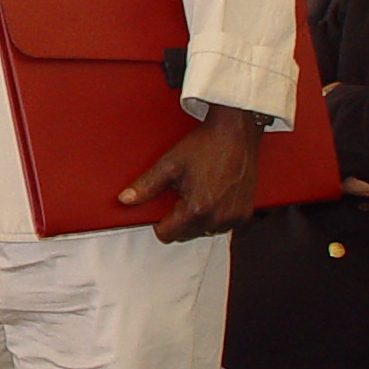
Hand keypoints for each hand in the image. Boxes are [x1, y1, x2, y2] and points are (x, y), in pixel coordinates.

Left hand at [119, 104, 261, 242]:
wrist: (235, 133)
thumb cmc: (204, 146)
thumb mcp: (170, 164)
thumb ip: (146, 186)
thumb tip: (124, 200)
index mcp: (196, 209)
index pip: (168, 235)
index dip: (159, 223)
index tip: (161, 208)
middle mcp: (217, 219)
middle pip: (186, 235)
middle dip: (179, 221)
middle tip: (181, 194)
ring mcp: (233, 218)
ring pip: (204, 232)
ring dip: (198, 221)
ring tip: (198, 193)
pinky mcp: (244, 214)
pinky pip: (223, 226)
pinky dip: (216, 217)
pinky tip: (214, 196)